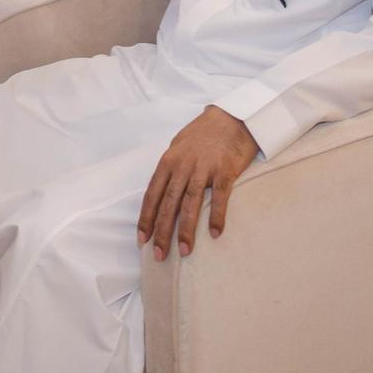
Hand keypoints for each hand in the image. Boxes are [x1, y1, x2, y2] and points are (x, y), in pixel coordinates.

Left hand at [137, 106, 258, 260]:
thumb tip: (160, 192)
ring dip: (186, 230)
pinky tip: (215, 233)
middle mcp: (182, 166)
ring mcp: (203, 168)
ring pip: (190, 203)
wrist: (231, 117)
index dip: (146, 218)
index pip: (152, 194)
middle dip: (162, 232)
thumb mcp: (178, 147)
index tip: (141, 240)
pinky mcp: (225, 170)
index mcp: (168, 161)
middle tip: (159, 255)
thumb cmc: (203, 134)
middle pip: (168, 203)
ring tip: (185, 252)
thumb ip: (169, 170)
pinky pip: (219, 197)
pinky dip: (216, 216)